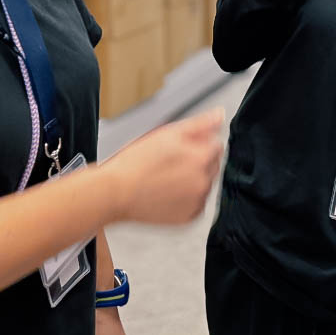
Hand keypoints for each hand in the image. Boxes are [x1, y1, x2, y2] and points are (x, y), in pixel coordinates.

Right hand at [101, 109, 223, 224]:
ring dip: (193, 180)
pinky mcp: (188, 218)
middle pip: (213, 165)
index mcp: (202, 158)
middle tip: (170, 162)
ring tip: (166, 178)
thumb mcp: (168, 133)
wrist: (116, 192)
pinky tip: (167, 192)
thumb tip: (219, 116)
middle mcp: (204, 181)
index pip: (217, 145)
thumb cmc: (136, 163)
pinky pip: (196, 204)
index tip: (181, 147)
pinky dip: (187, 199)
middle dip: (198, 161)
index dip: (199, 143)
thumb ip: (200, 124)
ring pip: (205, 185)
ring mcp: (197, 202)